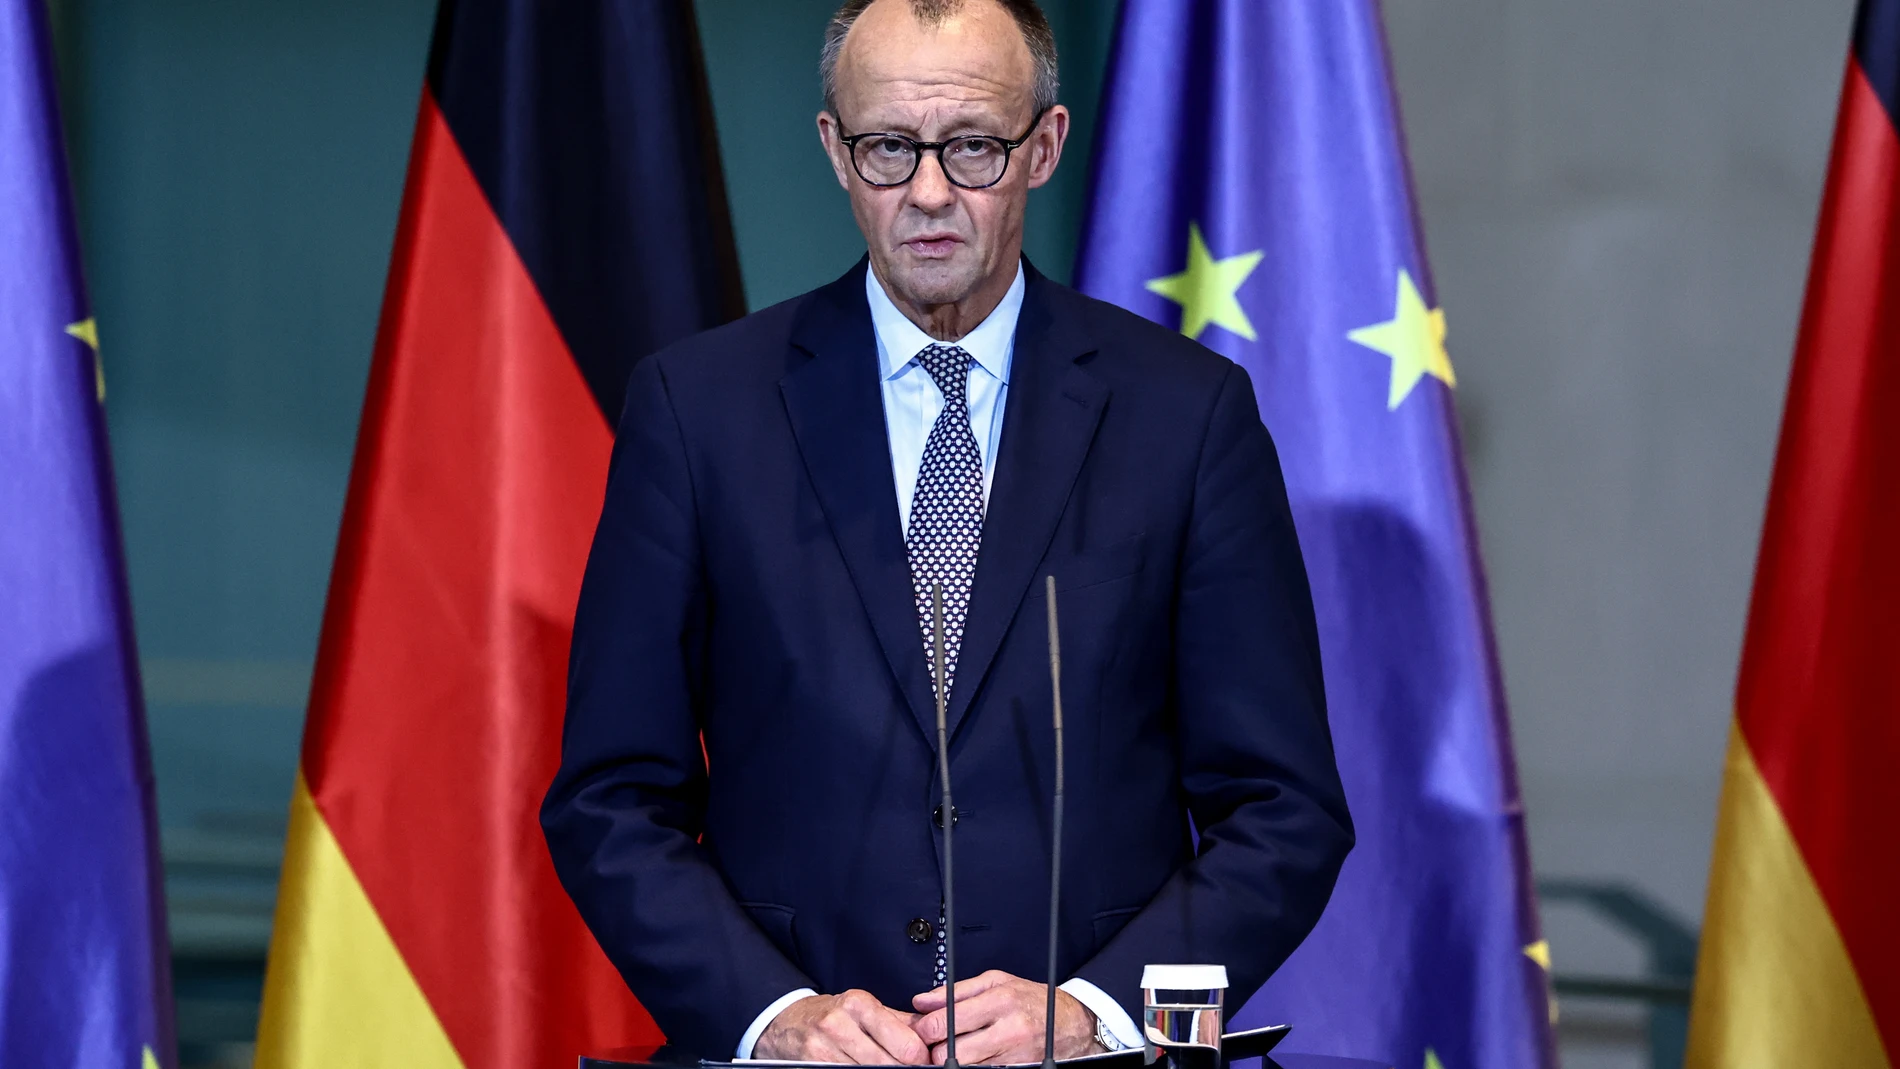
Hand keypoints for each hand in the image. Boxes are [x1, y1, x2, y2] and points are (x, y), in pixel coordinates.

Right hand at [754, 990, 931, 1063]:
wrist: (788, 1023)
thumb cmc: (831, 1014)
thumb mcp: (865, 1008)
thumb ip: (899, 1022)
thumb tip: (930, 1035)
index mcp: (858, 1005)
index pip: (905, 1044)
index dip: (920, 1058)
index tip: (923, 1061)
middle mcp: (840, 1025)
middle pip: (889, 1065)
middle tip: (907, 1067)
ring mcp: (824, 1049)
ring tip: (884, 1067)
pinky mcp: (816, 1067)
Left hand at [910, 970, 1099, 1064]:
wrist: (1073, 1024)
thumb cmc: (1032, 999)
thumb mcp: (997, 981)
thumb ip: (956, 991)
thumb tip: (921, 1002)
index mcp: (999, 1000)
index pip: (945, 1023)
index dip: (926, 1029)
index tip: (923, 1029)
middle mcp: (1007, 1029)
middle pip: (950, 1053)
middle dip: (937, 1050)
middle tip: (936, 1044)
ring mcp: (1013, 1054)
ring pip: (965, 1067)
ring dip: (954, 1061)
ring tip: (957, 1048)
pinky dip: (974, 1066)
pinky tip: (976, 1056)